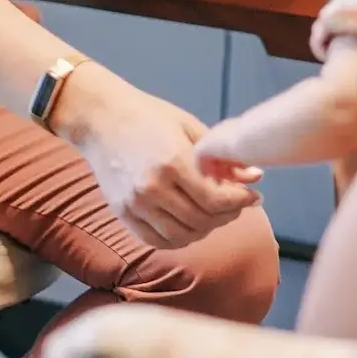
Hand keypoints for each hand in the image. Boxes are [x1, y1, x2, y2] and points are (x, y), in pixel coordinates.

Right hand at [57, 62, 259, 247]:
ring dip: (205, 229)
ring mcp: (135, 204)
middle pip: (202, 221)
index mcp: (173, 161)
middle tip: (237, 204)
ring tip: (213, 213)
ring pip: (182, 236)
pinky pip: (157, 241)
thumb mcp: (189, 127)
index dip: (241, 202)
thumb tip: (256, 178)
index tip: (254, 197)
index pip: (216, 200)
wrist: (101, 119)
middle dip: (227, 215)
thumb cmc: (148, 117)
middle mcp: (153, 187)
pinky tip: (188, 223)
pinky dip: (179, 238)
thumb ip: (221, 158)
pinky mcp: (122, 213)